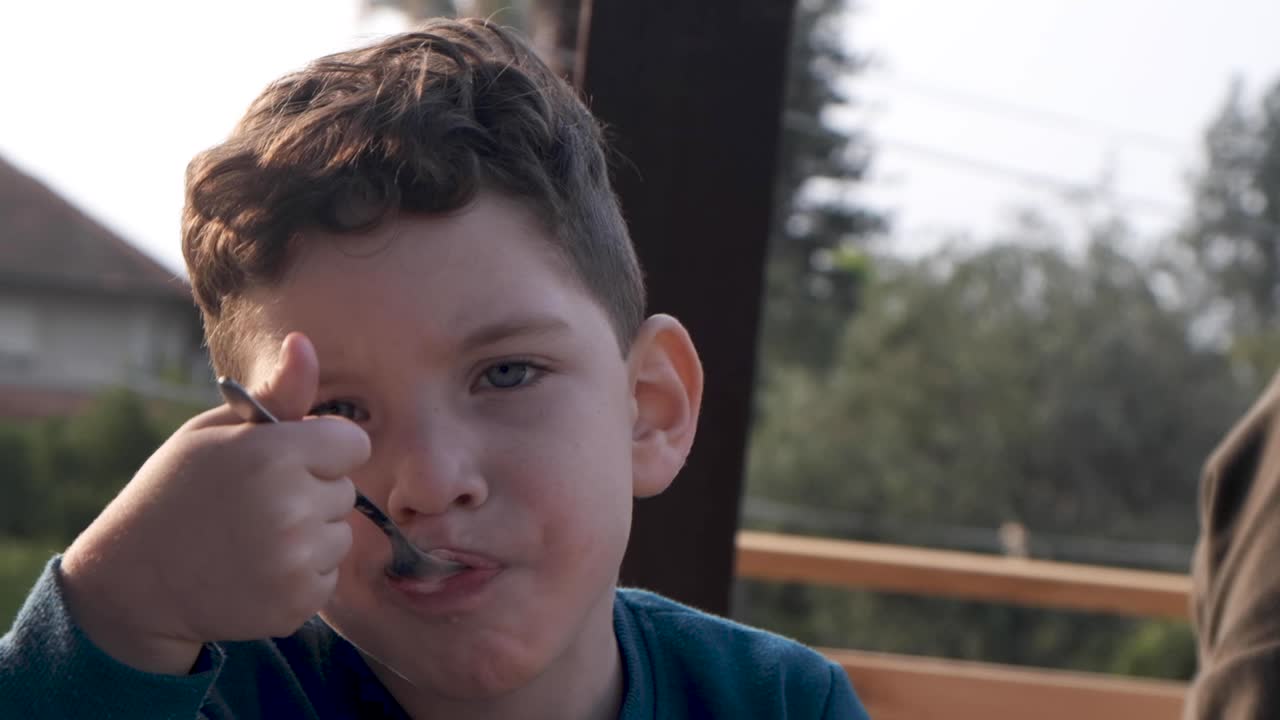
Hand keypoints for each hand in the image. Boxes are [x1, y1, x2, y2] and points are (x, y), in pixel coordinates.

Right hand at [60, 332, 369, 674]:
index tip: (289, 459)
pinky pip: (328, 577)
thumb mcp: (216, 432)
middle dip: (312, 492)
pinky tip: (256, 570)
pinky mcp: (296, 602)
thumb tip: (304, 342)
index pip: (353, 443)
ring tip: (254, 537)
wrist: (133, 579)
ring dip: (310, 536)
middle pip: (346, 490)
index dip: (324, 449)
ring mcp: (294, 559)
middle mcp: (290, 506)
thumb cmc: (177, 491)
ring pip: (340, 535)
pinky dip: (301, 576)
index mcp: (273, 454)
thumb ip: (276, 395)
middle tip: (255, 503)